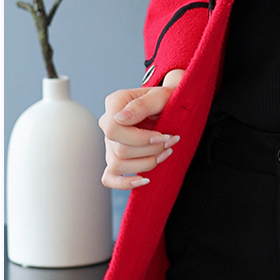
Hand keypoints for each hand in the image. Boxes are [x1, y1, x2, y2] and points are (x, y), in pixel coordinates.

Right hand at [99, 69, 184, 189]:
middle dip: (150, 150)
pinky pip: (110, 178)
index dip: (140, 138)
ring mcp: (110, 142)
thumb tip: (120, 119)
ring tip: (166, 152)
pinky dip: (125, 183)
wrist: (170, 104)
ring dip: (146, 163)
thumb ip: (141, 105)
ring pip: (118, 165)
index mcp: (114, 104)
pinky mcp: (116, 157)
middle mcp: (107, 124)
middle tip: (171, 141)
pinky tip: (145, 180)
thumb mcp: (160, 95)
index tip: (162, 136)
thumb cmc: (166, 98)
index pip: (113, 129)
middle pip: (120, 150)